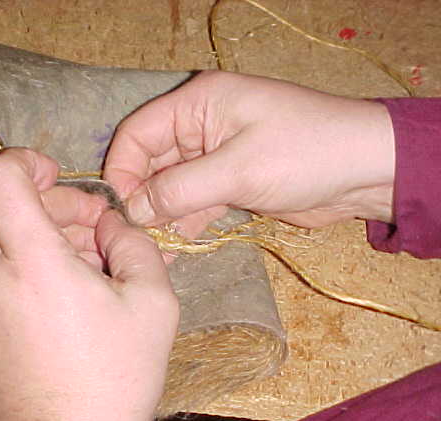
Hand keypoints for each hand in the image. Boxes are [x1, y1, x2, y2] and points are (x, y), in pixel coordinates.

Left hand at [0, 148, 178, 420]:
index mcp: (31, 261)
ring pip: (14, 245)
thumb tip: (112, 224)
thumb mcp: (153, 302)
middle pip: (16, 211)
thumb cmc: (117, 376)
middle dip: (63, 211)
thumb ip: (134, 243)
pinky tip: (74, 299)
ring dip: (54, 243)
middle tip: (105, 234)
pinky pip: (7, 276)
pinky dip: (37, 270)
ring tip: (98, 272)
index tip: (58, 175)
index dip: (26, 161)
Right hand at [104, 70, 394, 229]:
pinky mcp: (228, 184)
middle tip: (130, 238)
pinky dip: (182, 223)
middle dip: (140, 199)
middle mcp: (199, 126)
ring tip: (148, 250)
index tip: (117, 211)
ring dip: (159, 217)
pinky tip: (171, 248)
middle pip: (150, 163)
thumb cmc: (305, 154)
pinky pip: (192, 203)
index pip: (138, 134)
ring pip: (169, 187)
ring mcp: (213, 157)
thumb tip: (131, 212)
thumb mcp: (238, 170)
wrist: (368, 172)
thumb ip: (179, 190)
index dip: (122, 171)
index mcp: (197, 104)